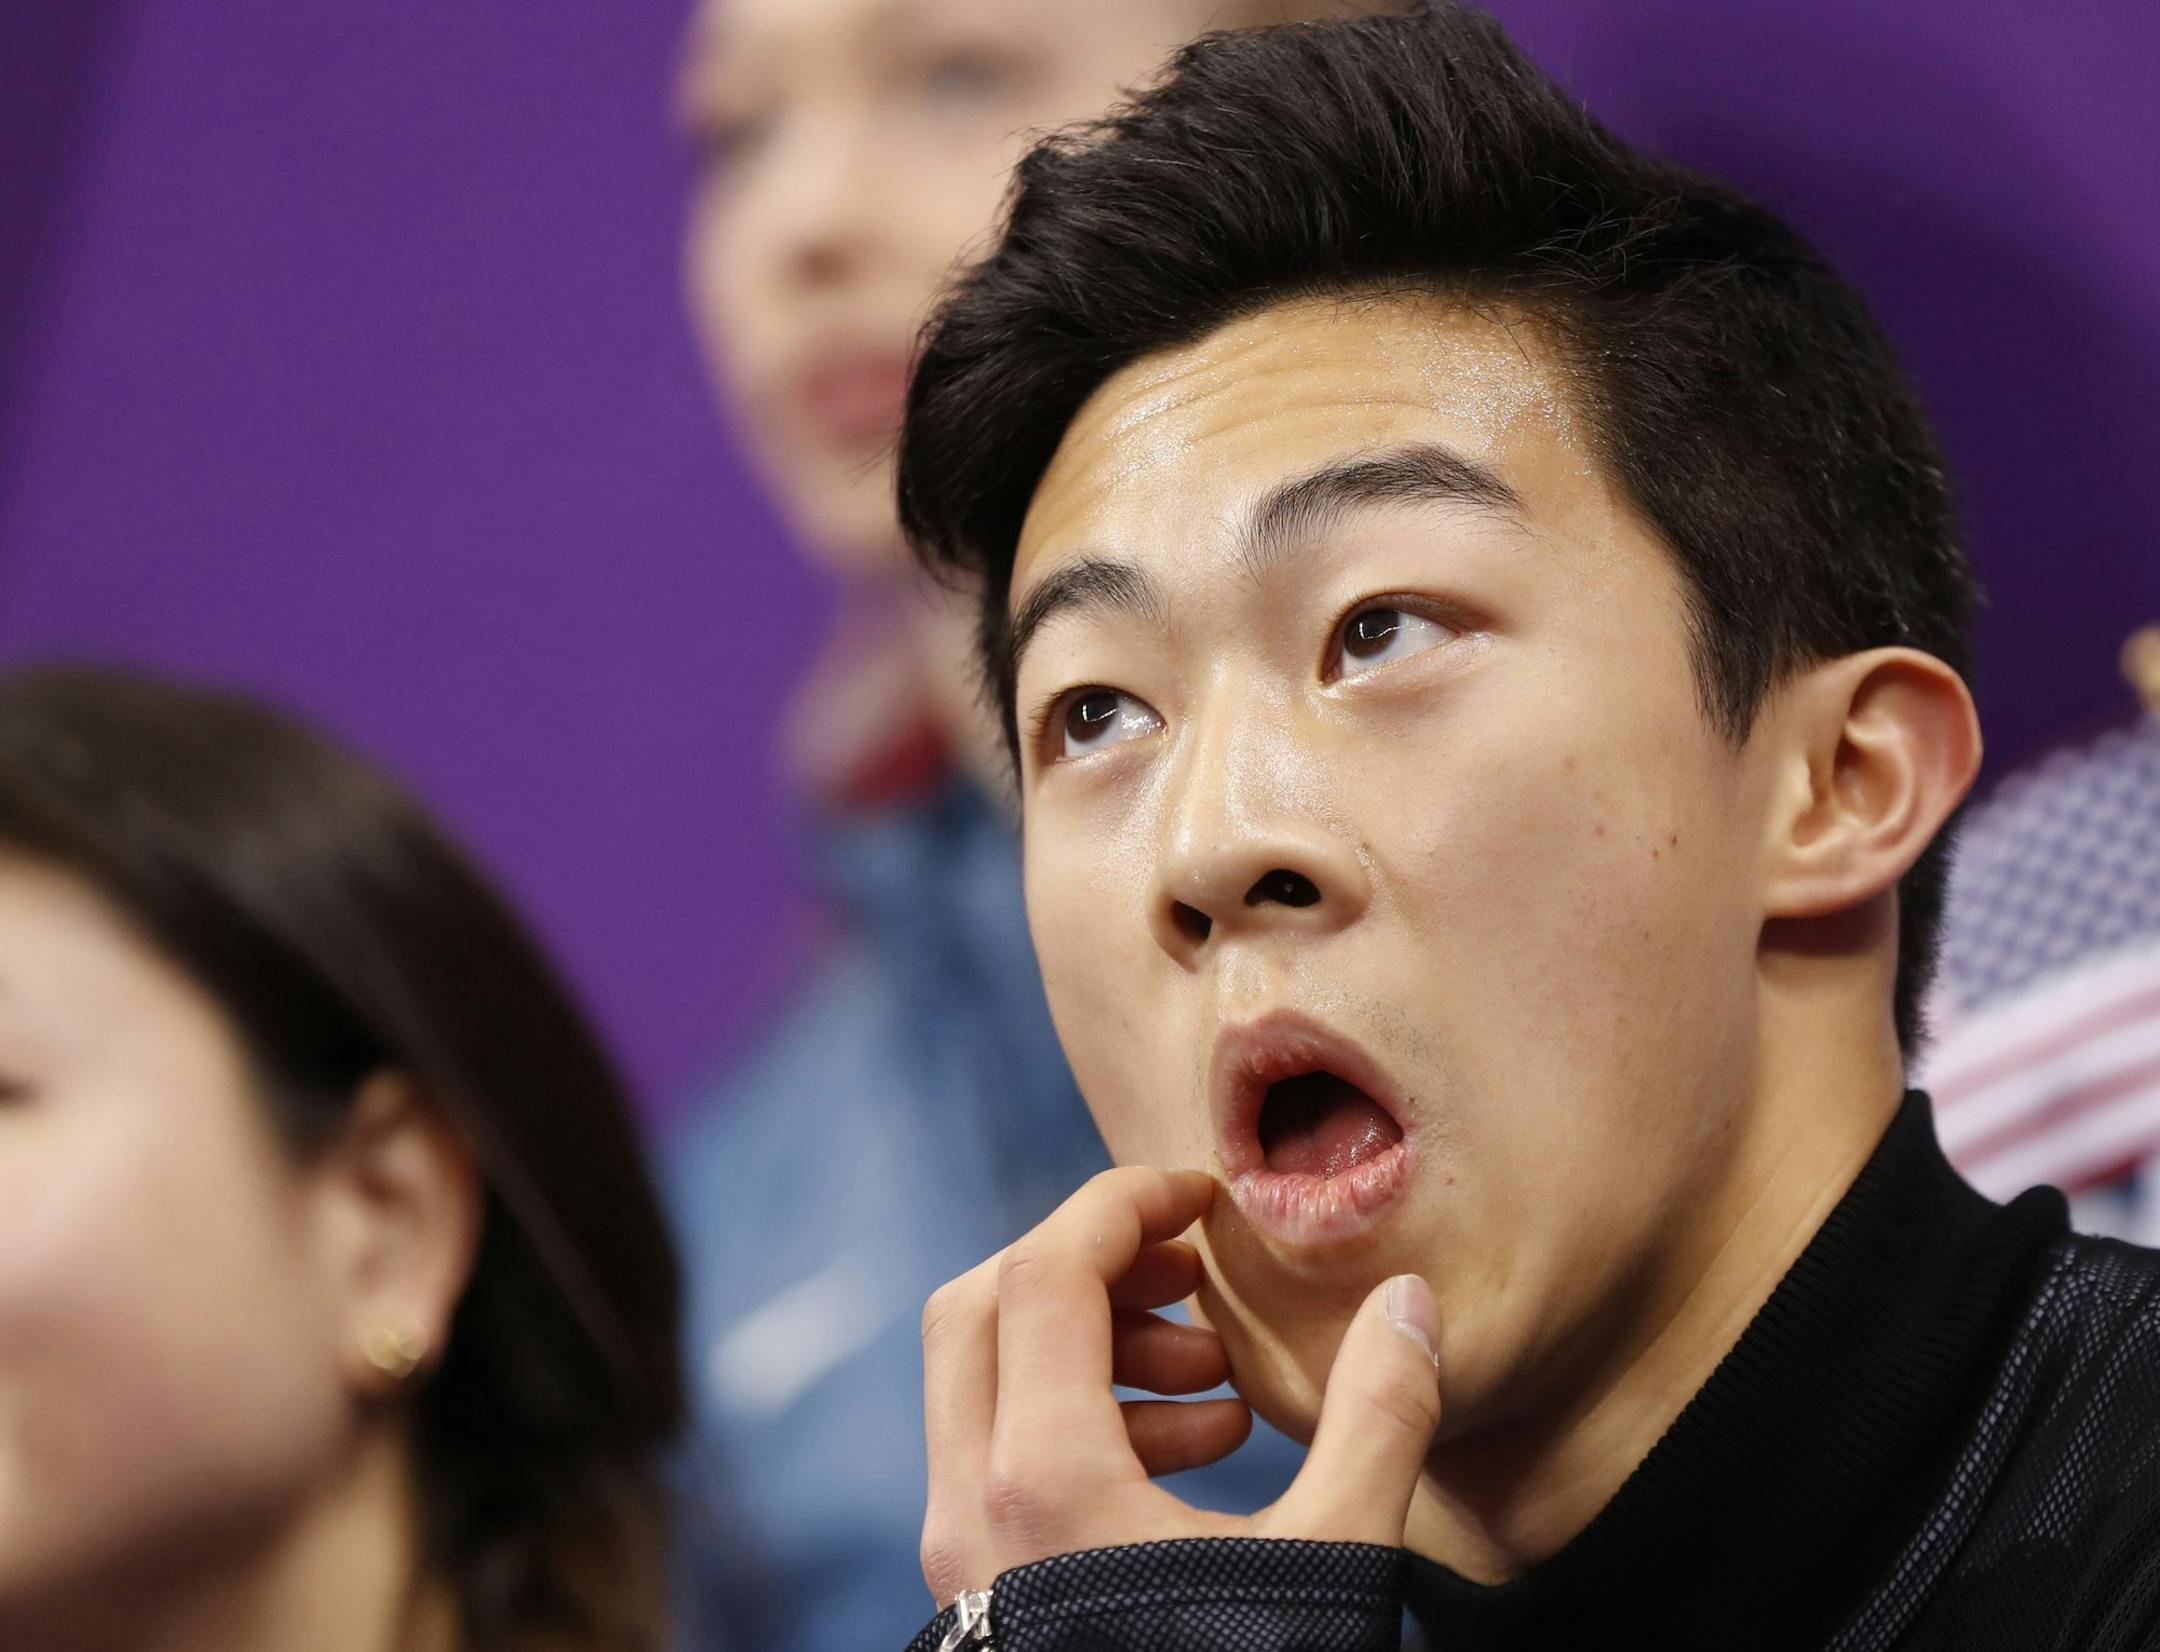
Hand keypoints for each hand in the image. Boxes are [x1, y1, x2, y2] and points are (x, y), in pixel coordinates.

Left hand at [918, 1166, 1442, 1604]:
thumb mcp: (1335, 1565)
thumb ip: (1378, 1419)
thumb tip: (1408, 1300)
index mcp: (1042, 1483)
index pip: (1044, 1270)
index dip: (1123, 1202)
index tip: (1203, 1192)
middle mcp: (971, 1511)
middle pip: (981, 1306)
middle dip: (1090, 1265)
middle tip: (1192, 1276)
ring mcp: (960, 1560)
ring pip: (982, 1386)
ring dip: (1092, 1349)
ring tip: (1215, 1386)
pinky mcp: (976, 1599)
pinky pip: (1001, 1458)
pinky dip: (1079, 1421)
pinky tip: (1198, 1458)